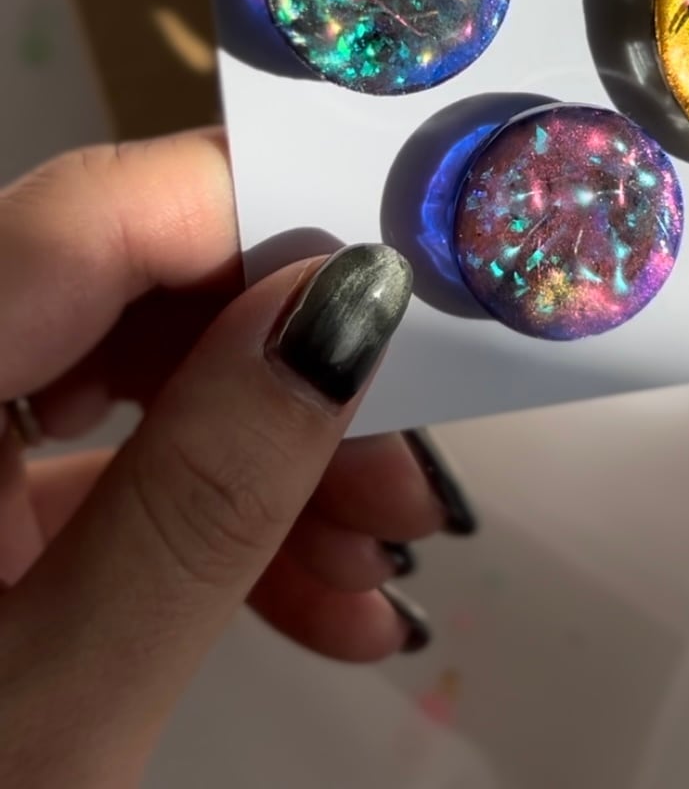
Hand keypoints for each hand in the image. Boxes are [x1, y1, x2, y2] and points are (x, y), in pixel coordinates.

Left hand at [0, 130, 474, 786]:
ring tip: (377, 557)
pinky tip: (314, 597)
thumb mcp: (63, 697)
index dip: (264, 217)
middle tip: (406, 464)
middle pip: (137, 291)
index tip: (403, 288)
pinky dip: (215, 514)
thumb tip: (345, 303)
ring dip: (277, 456)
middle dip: (294, 372)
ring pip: (142, 375)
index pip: (99, 211)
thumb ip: (202, 493)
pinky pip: (111, 461)